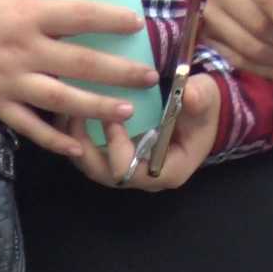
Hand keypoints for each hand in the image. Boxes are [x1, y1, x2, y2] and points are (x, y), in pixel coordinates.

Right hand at [0, 0, 160, 156]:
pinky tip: (79, 146)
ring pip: (60, 100)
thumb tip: (92, 16)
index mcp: (29, 15)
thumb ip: (49, 8)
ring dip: (96, 108)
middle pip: (80, 63)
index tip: (139, 24)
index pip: (79, 15)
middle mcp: (22, 49)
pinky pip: (30, 127)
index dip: (111, 20)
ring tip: (127, 112)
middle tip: (148, 77)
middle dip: (119, 72)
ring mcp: (10, 81)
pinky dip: (54, 140)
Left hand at [66, 74, 221, 190]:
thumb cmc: (204, 109)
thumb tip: (189, 94)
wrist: (199, 111)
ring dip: (74, 141)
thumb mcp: (207, 99)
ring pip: (90, 167)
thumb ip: (199, 98)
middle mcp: (143, 177)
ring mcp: (127, 169)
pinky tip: (67, 112)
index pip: (134, 174)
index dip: (118, 148)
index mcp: (167, 171)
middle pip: (104, 175)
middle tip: (77, 115)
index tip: (113, 118)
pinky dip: (74, 136)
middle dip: (85, 147)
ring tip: (66, 111)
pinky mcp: (114, 157)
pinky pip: (88, 154)